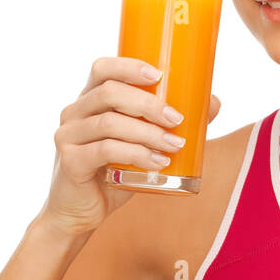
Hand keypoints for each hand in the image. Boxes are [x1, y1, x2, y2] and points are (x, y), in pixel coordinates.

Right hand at [39, 56, 221, 237]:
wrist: (80, 214)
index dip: (129, 66)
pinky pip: (105, 150)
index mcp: (90, 100)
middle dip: (148, 103)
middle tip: (177, 119)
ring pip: (109, 123)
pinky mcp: (71, 161)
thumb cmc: (114, 174)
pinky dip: (136, 154)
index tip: (160, 75)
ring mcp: (68, 136)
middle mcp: (74, 113)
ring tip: (175, 145)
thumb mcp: (142, 145)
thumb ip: (168, 124)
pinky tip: (158, 163)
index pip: (102, 69)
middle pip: (109, 93)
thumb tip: (212, 102)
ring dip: (148, 132)